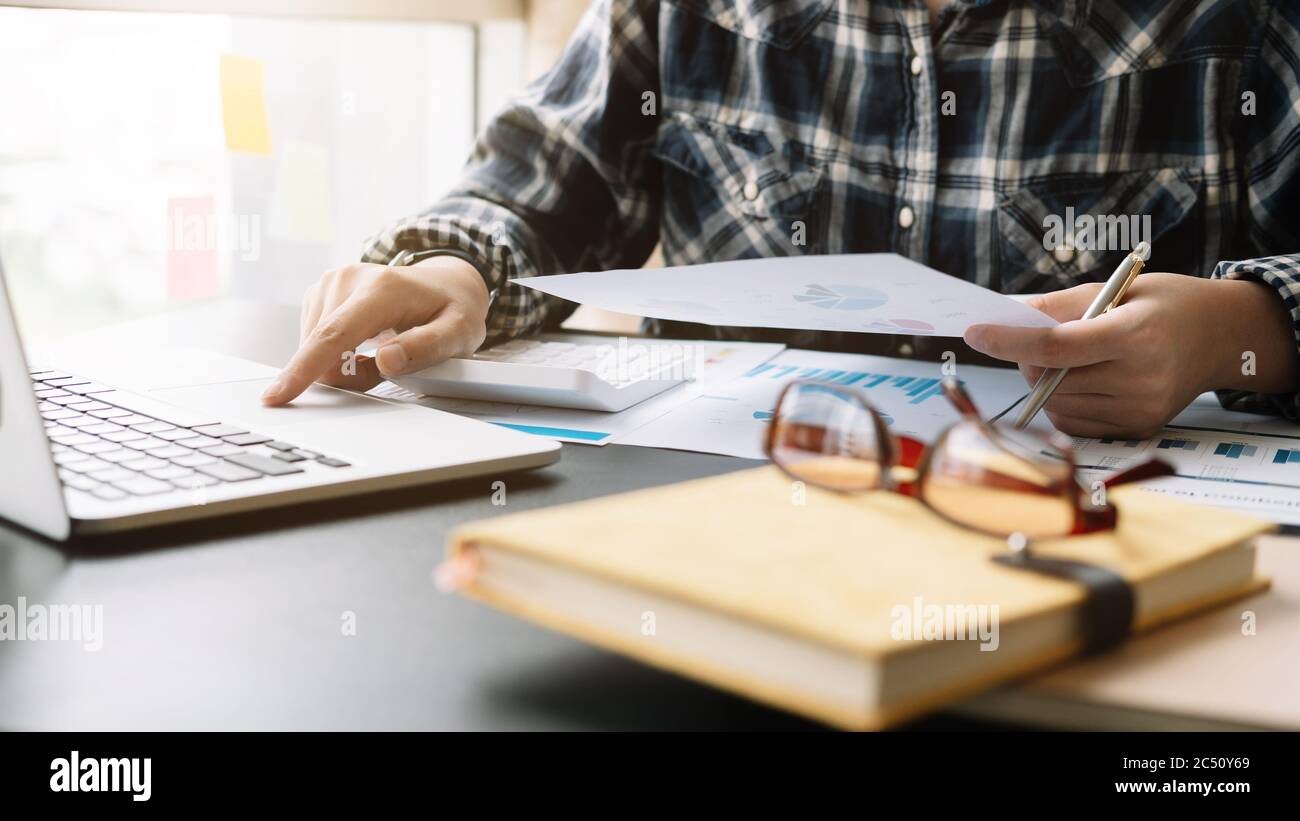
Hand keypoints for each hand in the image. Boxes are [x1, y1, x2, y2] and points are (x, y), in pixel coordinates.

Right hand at [262, 257, 489, 404]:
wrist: (447, 283)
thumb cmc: (453, 310)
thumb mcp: (459, 333)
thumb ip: (426, 348)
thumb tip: (386, 362)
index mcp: (380, 290)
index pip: (333, 336)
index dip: (304, 369)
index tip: (277, 396)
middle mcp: (347, 279)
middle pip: (321, 348)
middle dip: (348, 373)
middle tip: (390, 365)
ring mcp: (330, 282)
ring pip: (315, 347)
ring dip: (342, 363)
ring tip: (381, 349)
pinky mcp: (321, 291)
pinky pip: (315, 339)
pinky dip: (335, 352)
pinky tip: (363, 342)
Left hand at [963, 273, 1299, 437]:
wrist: (1220, 336)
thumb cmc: (1164, 305)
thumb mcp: (1115, 289)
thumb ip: (1058, 306)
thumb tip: (1005, 318)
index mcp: (1135, 335)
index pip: (1055, 346)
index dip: (1008, 341)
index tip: (975, 333)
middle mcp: (1140, 378)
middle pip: (1051, 378)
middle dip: (1028, 360)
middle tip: (1037, 340)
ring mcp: (1140, 409)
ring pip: (1057, 404)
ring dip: (1045, 382)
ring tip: (1072, 358)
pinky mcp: (1137, 429)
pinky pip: (1074, 422)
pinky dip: (1064, 402)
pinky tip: (1085, 380)